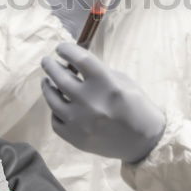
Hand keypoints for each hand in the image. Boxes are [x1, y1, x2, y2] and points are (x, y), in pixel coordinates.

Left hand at [40, 42, 164, 163]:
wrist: (143, 142)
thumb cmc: (136, 107)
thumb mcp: (123, 82)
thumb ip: (99, 72)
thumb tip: (74, 65)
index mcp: (106, 84)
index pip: (79, 59)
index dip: (66, 50)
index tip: (61, 48)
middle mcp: (90, 102)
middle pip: (60, 77)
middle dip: (50, 66)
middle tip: (47, 61)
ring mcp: (80, 122)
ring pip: (52, 99)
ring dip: (47, 87)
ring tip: (47, 81)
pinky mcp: (75, 138)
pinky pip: (56, 120)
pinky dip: (55, 111)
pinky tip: (58, 104)